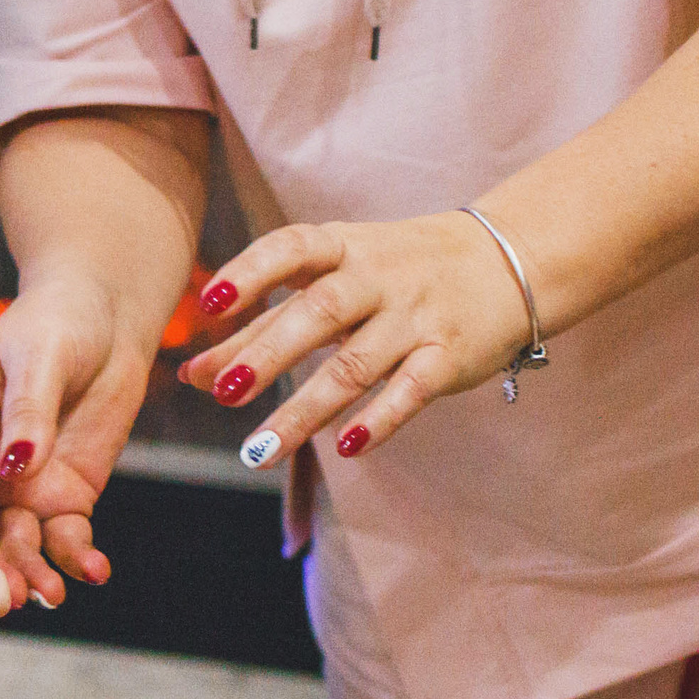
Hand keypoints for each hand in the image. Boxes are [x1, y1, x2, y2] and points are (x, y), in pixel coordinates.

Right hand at [0, 283, 153, 606]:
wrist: (109, 317)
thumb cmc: (55, 321)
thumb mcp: (36, 356)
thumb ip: (28, 410)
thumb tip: (18, 462)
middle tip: (7, 592)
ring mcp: (24, 485)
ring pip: (18, 540)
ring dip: (30, 571)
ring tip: (48, 594)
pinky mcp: (65, 495)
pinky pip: (66, 536)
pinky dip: (76, 557)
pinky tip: (92, 571)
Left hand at [178, 213, 534, 464]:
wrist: (507, 261)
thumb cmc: (393, 273)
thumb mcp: (329, 282)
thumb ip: (261, 325)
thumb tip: (191, 374)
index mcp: (341, 248)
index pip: (291, 248)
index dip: (250, 273)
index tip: (210, 303)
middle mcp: (378, 278)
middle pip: (319, 313)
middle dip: (269, 351)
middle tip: (223, 391)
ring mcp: (416, 316)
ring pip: (357, 363)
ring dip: (306, 408)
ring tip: (258, 449)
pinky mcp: (451, 355)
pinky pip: (413, 389)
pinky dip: (380, 419)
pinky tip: (346, 448)